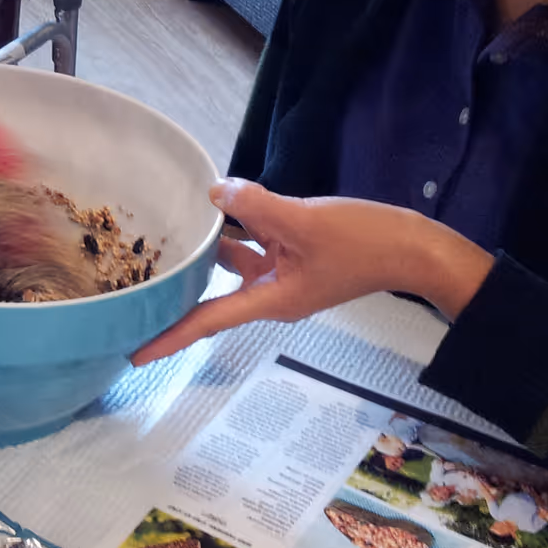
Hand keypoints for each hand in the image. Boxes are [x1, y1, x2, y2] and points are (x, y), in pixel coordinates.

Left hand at [130, 179, 495, 364]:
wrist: (413, 247)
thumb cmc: (364, 242)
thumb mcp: (304, 221)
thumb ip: (255, 206)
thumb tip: (215, 192)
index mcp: (271, 300)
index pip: (207, 322)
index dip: (169, 338)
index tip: (134, 354)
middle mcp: (273, 293)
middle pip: (213, 295)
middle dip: (180, 290)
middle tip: (137, 284)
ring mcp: (285, 276)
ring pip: (233, 264)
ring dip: (207, 250)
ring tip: (170, 233)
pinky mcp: (297, 255)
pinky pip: (256, 246)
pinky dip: (237, 231)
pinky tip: (221, 206)